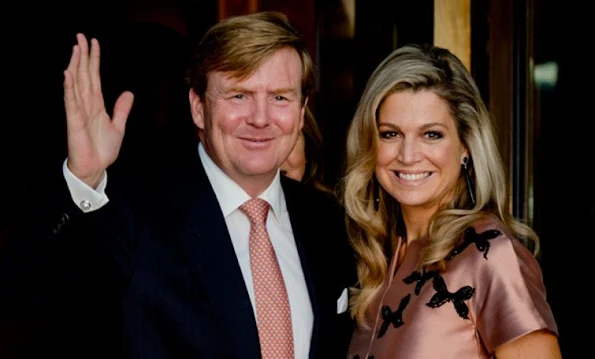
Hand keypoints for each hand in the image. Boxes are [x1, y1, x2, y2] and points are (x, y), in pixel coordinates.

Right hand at [63, 33, 133, 187]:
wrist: (95, 168)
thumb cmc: (103, 150)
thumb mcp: (118, 126)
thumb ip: (121, 109)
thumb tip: (128, 93)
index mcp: (96, 105)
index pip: (94, 77)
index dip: (94, 60)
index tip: (93, 43)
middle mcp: (86, 104)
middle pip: (84, 75)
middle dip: (83, 56)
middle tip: (81, 36)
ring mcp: (79, 111)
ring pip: (77, 84)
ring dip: (76, 66)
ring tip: (76, 48)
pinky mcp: (74, 121)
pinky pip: (71, 101)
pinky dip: (69, 87)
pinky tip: (67, 73)